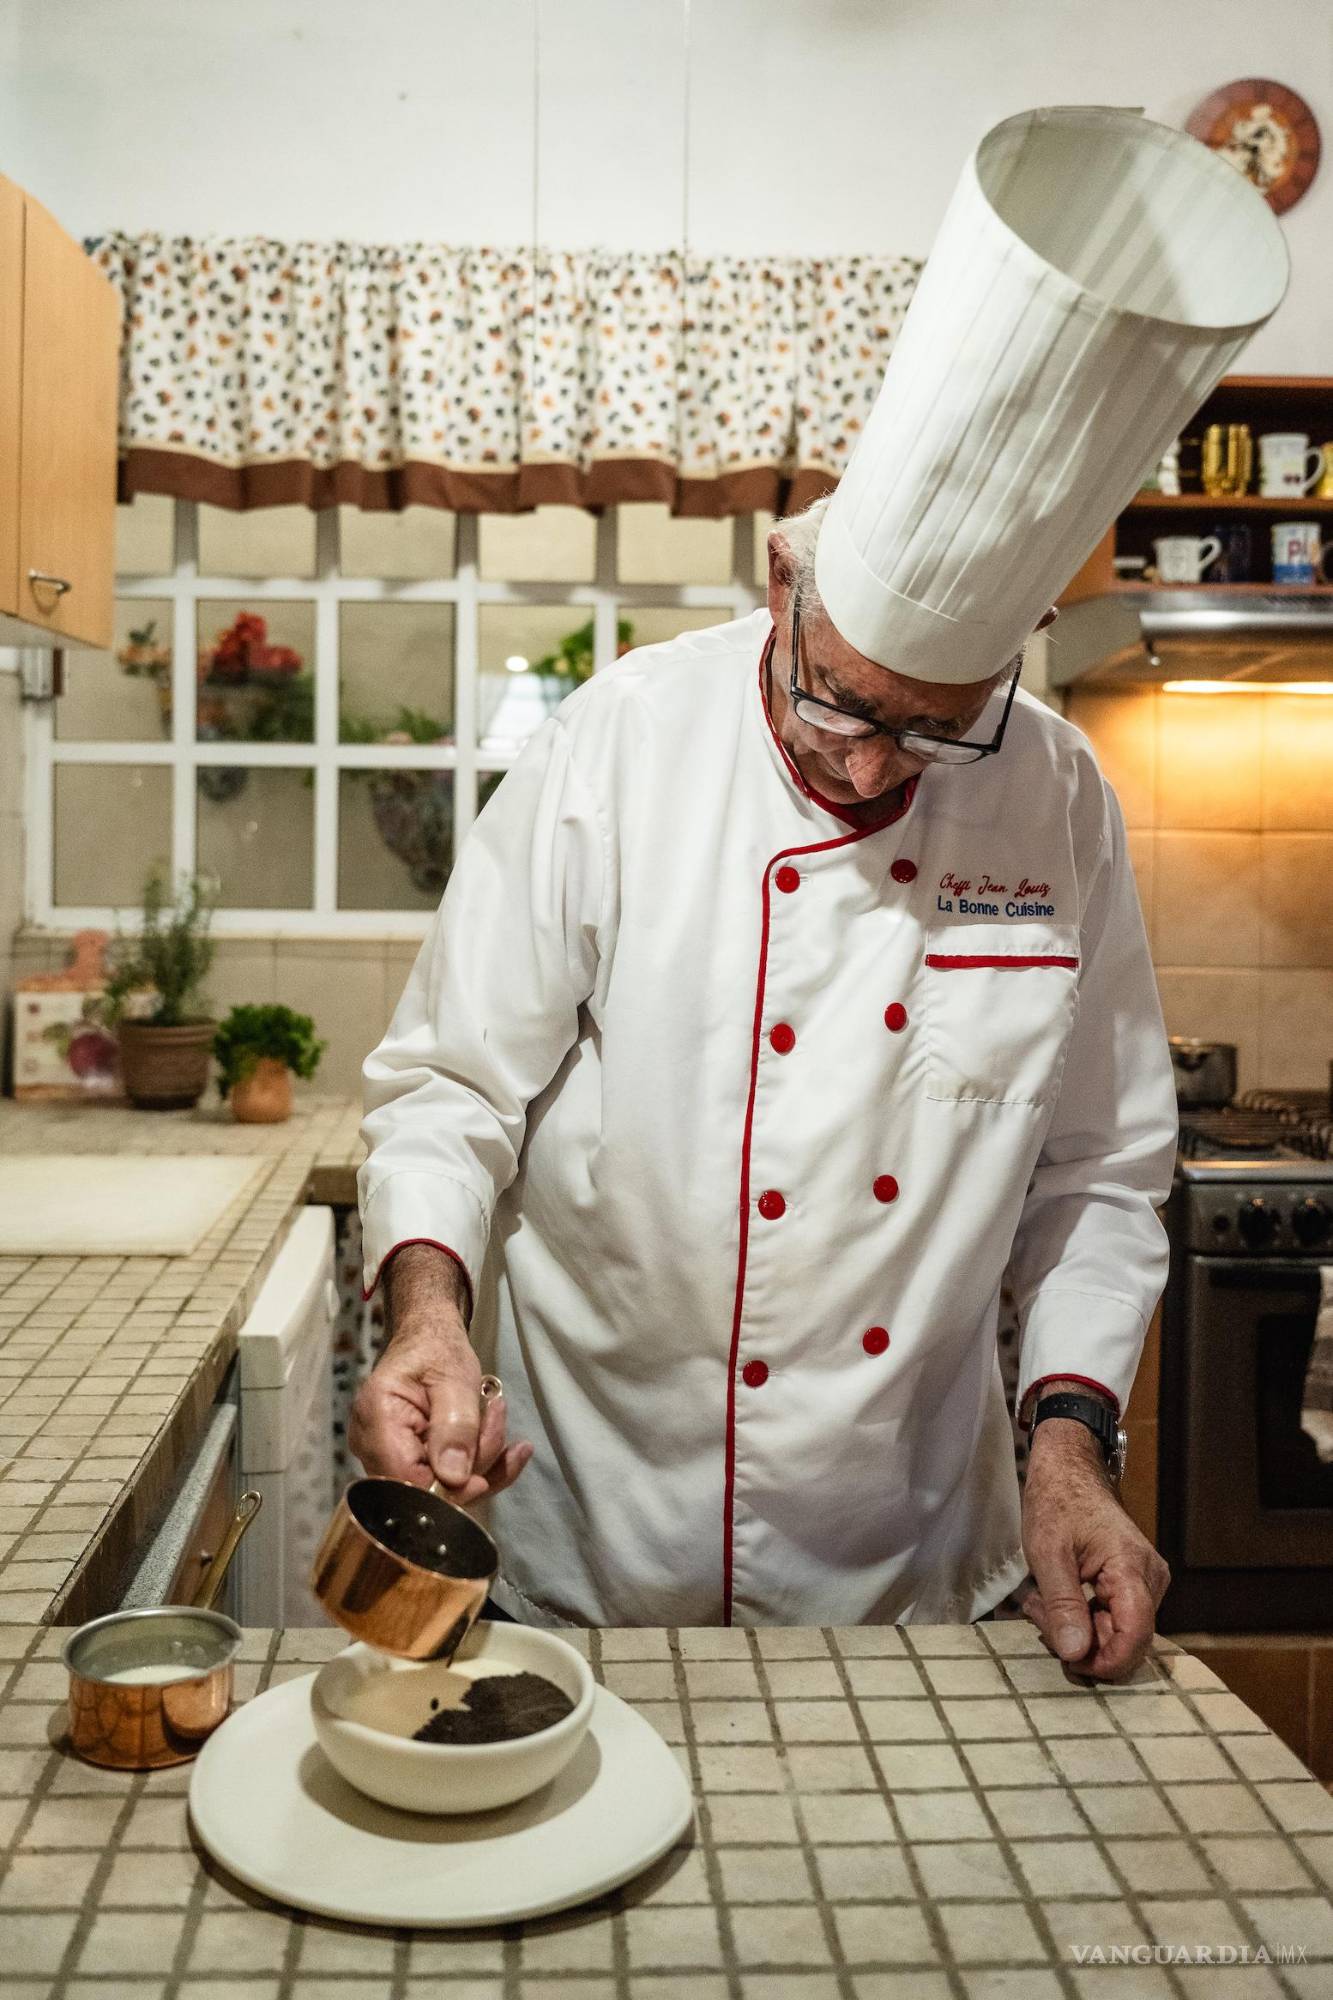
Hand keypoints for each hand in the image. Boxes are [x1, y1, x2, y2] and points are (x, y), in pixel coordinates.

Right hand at [348, 1321, 532, 1503]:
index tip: (486, 1477)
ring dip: (481, 1461)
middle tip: (498, 1417)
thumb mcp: (455, 1381)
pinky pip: (444, 1480)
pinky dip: (478, 1465)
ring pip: (440, 1487)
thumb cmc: (436, 1351)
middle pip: (425, 1487)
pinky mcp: (405, 1460)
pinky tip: (508, 1449)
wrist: (428, 1340)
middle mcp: (371, 1444)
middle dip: (472, 1466)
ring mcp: (385, 1455)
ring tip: (498, 1415)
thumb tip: (454, 1479)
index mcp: (377, 1418)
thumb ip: (456, 1427)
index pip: (407, 1479)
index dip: (448, 1489)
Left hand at [1019, 1418, 1168, 1682]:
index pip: (1136, 1639)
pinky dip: (1082, 1617)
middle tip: (1038, 1614)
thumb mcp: (1048, 1552)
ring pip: (1118, 1633)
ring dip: (1077, 1629)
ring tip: (1040, 1603)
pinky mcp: (1134, 1583)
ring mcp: (1145, 1581)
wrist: (1068, 1468)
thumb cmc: (1057, 1501)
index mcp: (1134, 1569)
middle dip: (1081, 1642)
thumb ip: (1062, 1605)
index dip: (1105, 1663)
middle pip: (1126, 1640)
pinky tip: (1053, 1600)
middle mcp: (1151, 1579)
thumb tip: (1075, 1655)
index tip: (1066, 1661)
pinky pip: (1114, 1618)